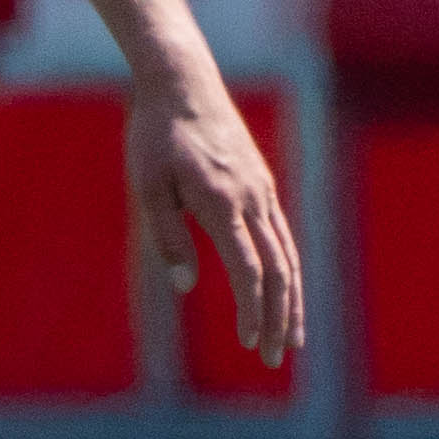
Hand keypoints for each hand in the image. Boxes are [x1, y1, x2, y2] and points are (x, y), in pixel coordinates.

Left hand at [128, 70, 305, 367]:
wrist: (181, 81)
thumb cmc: (155, 133)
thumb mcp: (147, 185)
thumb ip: (168, 236)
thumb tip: (186, 287)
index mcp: (222, 203)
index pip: (249, 270)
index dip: (252, 309)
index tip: (248, 342)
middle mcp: (252, 199)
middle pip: (279, 270)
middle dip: (278, 317)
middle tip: (274, 357)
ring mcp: (262, 190)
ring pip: (288, 255)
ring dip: (290, 300)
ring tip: (290, 337)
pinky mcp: (261, 182)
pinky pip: (282, 235)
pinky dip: (287, 269)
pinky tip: (281, 290)